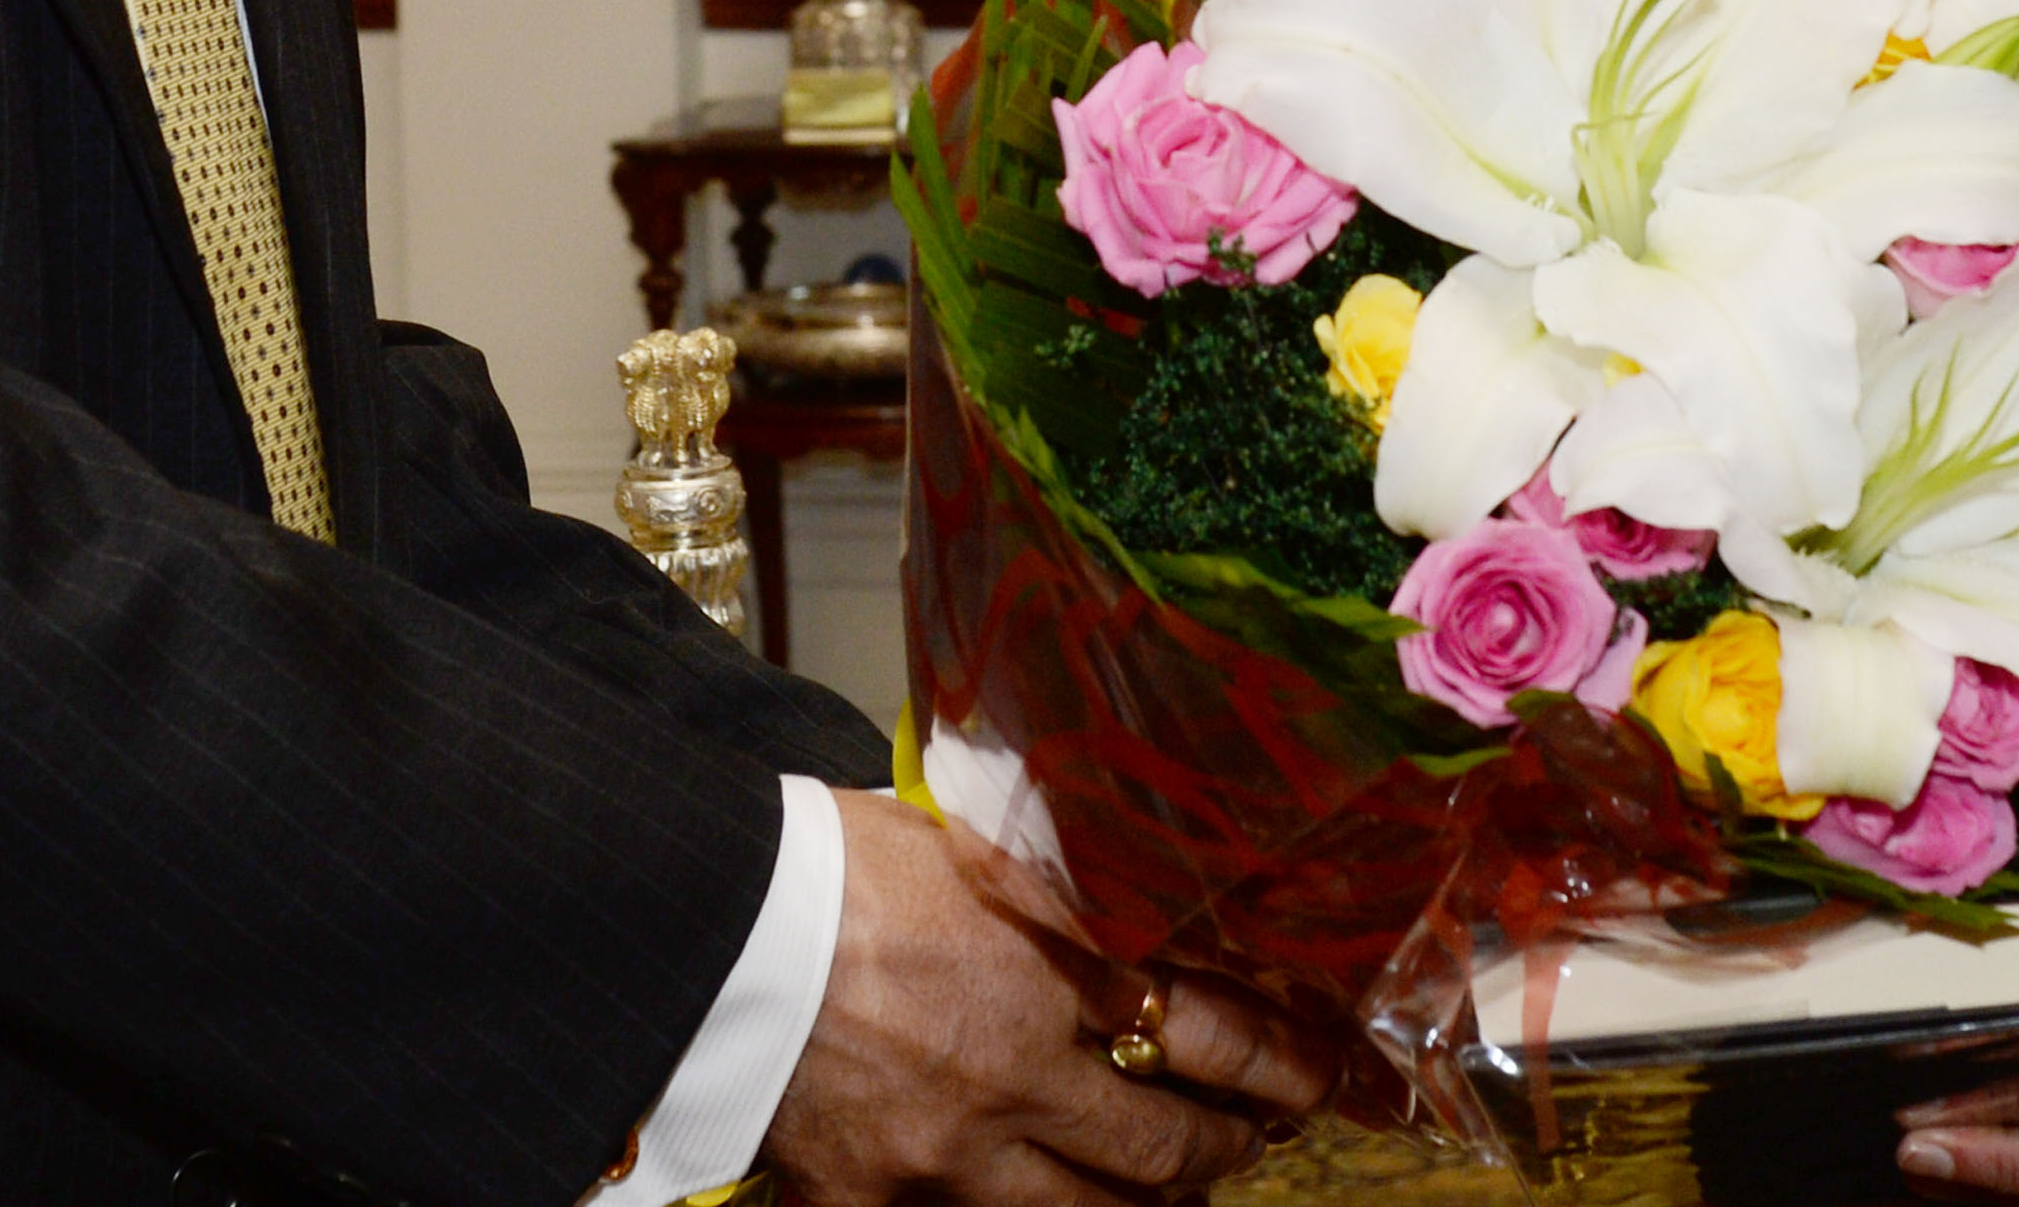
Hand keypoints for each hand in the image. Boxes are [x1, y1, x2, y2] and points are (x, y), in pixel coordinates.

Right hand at [763, 789, 1340, 1206]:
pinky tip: (1042, 1199)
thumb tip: (1155, 909)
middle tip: (1250, 1137)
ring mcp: (948, 1156)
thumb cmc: (831, 863)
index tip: (1315, 1075)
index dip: (1283, 1062)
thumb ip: (1065, 893)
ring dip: (1146, 1203)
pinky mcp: (878, 1205)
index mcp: (1047, 967)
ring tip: (1170, 1188)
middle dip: (1226, 1148)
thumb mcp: (974, 847)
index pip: (1214, 1032)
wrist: (703, 929)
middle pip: (1167, 1147)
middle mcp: (1014, 1074)